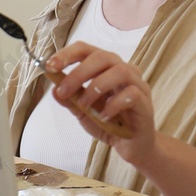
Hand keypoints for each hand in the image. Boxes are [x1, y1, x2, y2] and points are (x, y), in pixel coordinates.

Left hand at [45, 41, 157, 166]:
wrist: (131, 145)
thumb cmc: (109, 122)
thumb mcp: (83, 112)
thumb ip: (70, 101)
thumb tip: (54, 90)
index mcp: (106, 67)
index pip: (86, 50)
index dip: (67, 54)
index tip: (50, 66)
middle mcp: (123, 70)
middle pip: (102, 57)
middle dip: (78, 73)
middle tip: (64, 91)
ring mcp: (137, 84)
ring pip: (120, 71)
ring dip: (96, 88)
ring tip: (85, 106)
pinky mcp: (145, 102)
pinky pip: (132, 94)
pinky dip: (113, 105)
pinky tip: (104, 117)